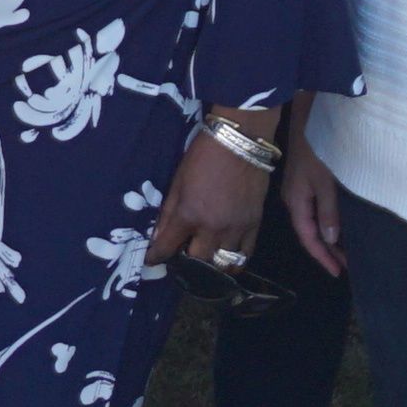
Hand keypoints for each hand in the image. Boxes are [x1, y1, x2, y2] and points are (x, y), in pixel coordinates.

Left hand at [147, 119, 273, 273]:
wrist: (239, 141)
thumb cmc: (202, 157)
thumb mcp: (177, 182)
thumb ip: (168, 212)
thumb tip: (157, 238)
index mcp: (189, 215)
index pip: (168, 247)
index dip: (156, 257)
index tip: (151, 260)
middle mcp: (213, 227)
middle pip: (198, 262)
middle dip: (186, 263)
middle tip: (181, 258)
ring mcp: (236, 228)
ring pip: (223, 263)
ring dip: (211, 265)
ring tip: (204, 261)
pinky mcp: (254, 224)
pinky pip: (245, 254)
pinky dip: (234, 261)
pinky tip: (226, 258)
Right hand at [278, 118, 341, 274]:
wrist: (304, 121)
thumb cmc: (317, 151)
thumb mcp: (325, 182)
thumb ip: (328, 210)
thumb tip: (331, 239)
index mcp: (296, 203)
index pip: (309, 238)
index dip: (323, 257)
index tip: (339, 273)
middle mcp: (294, 201)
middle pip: (310, 234)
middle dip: (328, 252)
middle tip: (348, 266)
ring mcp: (298, 192)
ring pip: (313, 223)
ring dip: (328, 239)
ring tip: (346, 252)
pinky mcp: (303, 184)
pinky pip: (314, 211)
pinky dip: (327, 224)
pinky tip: (337, 227)